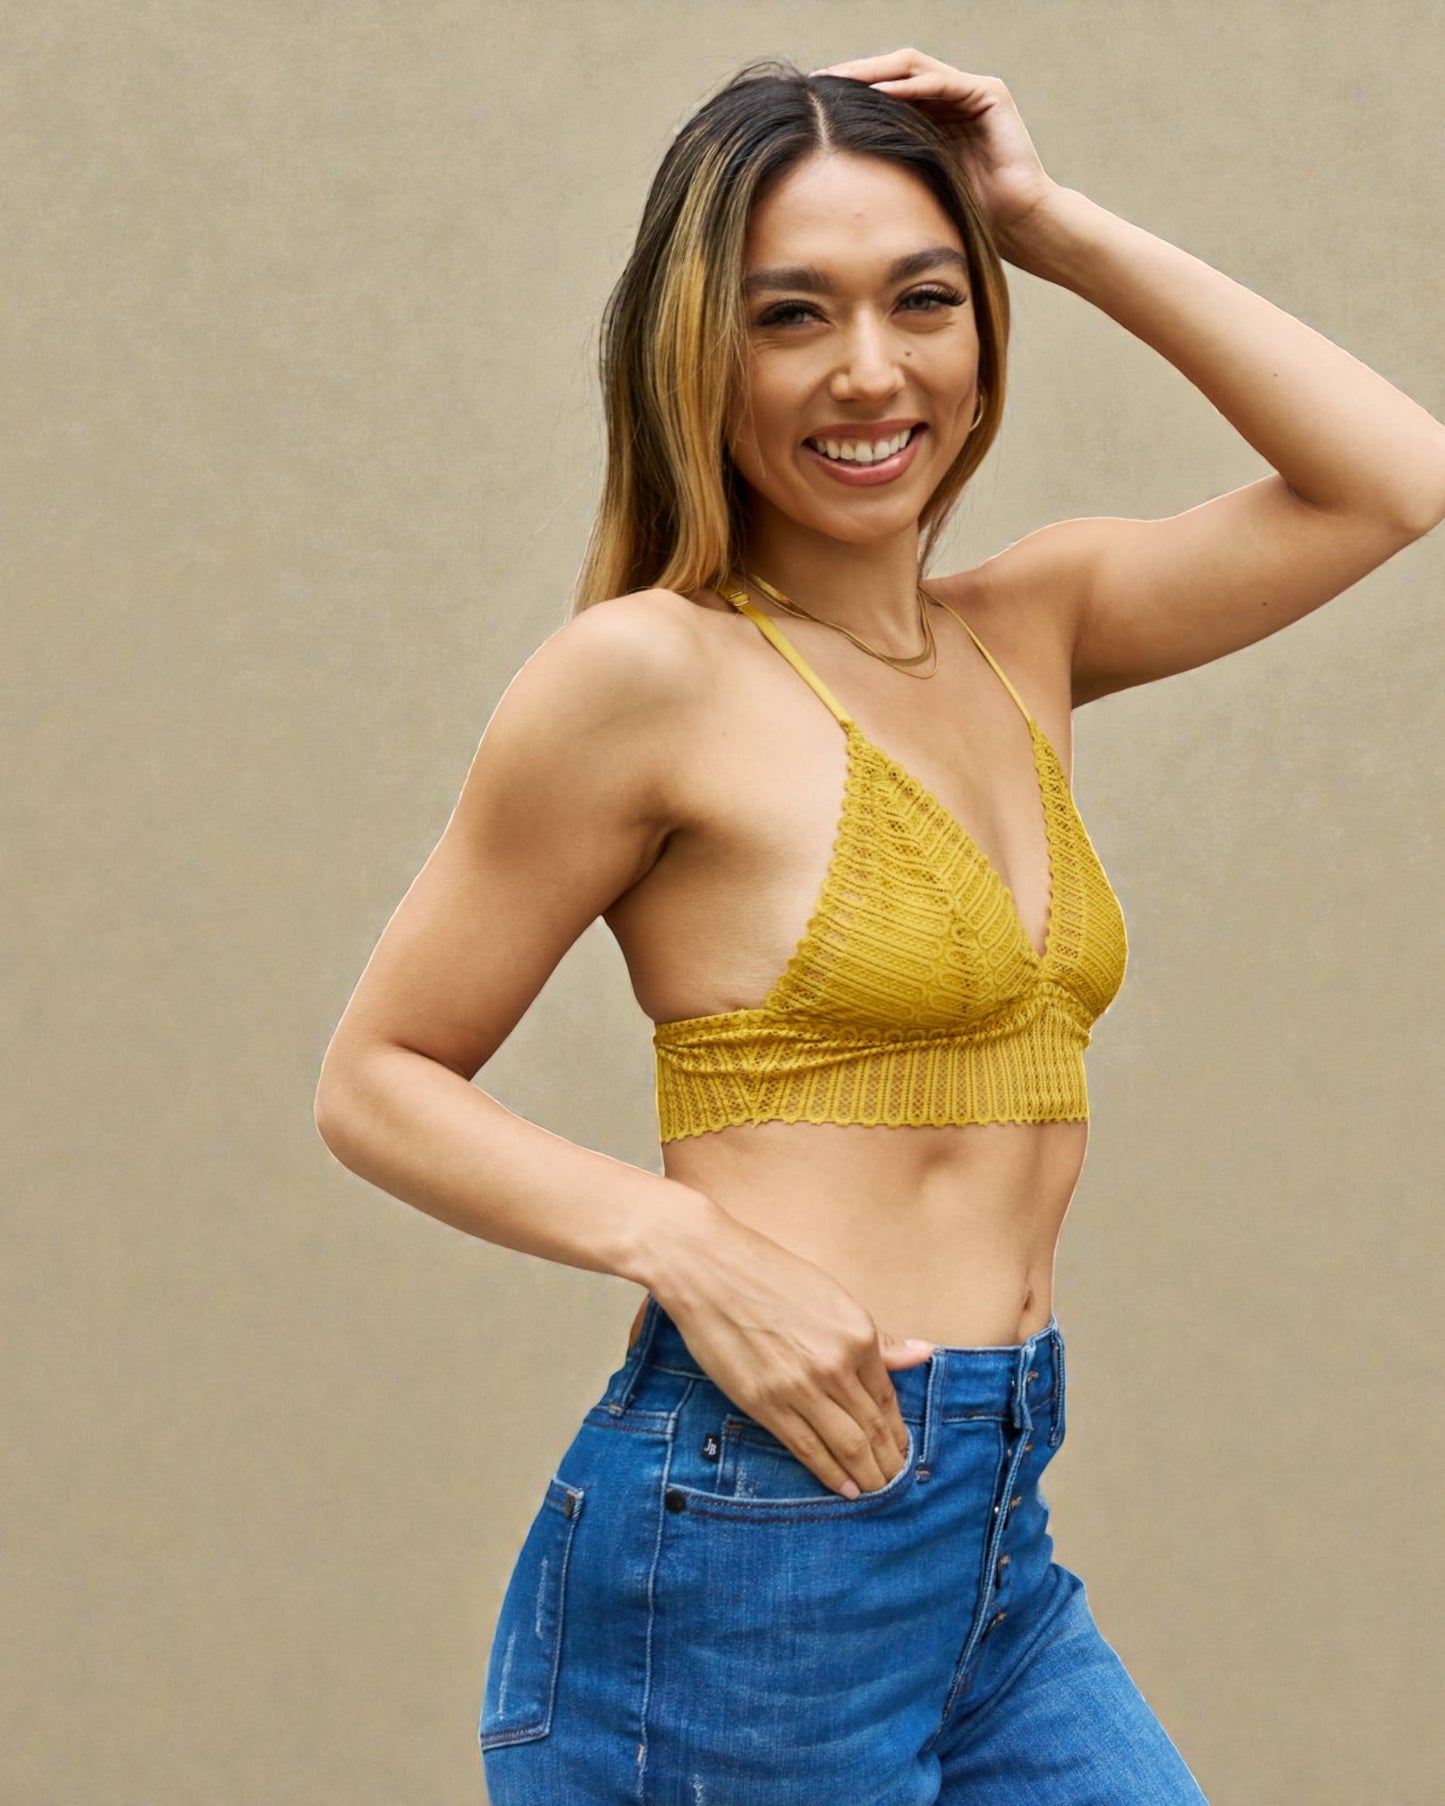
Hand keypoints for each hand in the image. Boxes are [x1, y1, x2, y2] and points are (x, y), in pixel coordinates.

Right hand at [651, 1208, 934, 1498]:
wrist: (708, 1269)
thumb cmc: (769, 1274)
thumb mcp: (832, 1297)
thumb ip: (877, 1338)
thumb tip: (924, 1353)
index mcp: (857, 1334)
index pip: (887, 1397)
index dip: (898, 1431)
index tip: (903, 1451)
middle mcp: (835, 1365)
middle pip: (872, 1428)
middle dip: (888, 1462)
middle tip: (896, 1484)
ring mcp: (800, 1387)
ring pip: (847, 1445)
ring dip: (867, 1475)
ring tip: (878, 1492)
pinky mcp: (765, 1403)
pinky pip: (807, 1448)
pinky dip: (830, 1474)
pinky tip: (845, 1488)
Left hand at [812, 48, 1061, 259]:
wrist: (1018, 228)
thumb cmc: (967, 219)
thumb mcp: (913, 189)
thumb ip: (885, 167)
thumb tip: (831, 170)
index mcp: (932, 117)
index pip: (883, 91)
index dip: (848, 92)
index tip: (811, 101)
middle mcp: (951, 97)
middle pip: (892, 72)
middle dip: (853, 74)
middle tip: (816, 83)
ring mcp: (970, 92)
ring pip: (913, 69)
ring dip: (874, 73)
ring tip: (839, 81)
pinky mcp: (988, 95)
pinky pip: (941, 82)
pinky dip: (909, 87)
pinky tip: (878, 94)